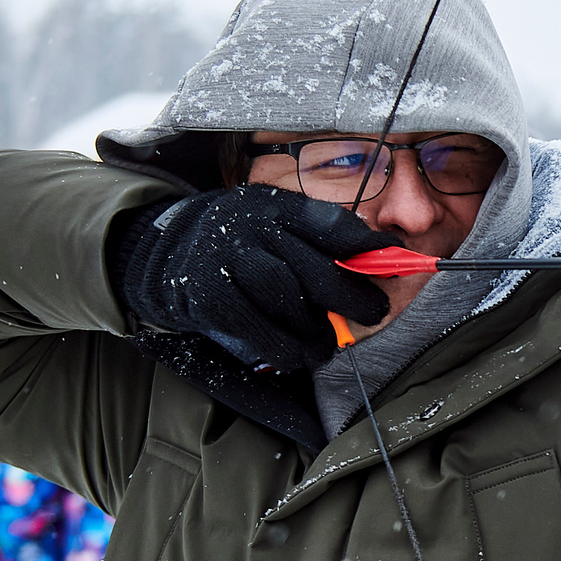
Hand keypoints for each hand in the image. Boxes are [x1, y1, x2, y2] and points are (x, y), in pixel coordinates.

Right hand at [111, 184, 390, 370]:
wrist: (164, 256)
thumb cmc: (240, 244)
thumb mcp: (274, 222)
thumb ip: (319, 237)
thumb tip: (383, 254)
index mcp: (275, 206)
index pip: (331, 224)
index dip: (367, 246)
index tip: (395, 261)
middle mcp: (252, 228)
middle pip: (316, 269)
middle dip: (354, 297)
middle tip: (375, 312)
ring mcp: (228, 261)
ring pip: (290, 301)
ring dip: (318, 330)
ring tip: (328, 342)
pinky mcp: (210, 297)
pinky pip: (261, 331)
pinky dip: (286, 349)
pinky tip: (297, 354)